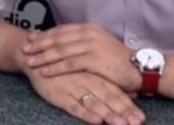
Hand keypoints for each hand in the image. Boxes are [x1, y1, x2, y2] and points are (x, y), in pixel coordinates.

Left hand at [23, 23, 141, 92]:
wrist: (139, 68)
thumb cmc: (118, 59)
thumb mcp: (98, 44)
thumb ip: (80, 43)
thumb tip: (61, 43)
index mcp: (88, 28)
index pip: (60, 30)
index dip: (44, 35)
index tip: (30, 39)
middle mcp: (88, 33)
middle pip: (57, 38)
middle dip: (38, 44)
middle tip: (25, 49)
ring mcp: (91, 45)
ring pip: (60, 50)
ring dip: (43, 57)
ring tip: (30, 61)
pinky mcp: (94, 59)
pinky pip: (69, 63)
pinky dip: (55, 67)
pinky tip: (45, 71)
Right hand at [26, 68, 145, 124]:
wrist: (32, 57)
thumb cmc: (62, 67)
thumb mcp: (89, 72)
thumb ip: (110, 84)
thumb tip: (135, 94)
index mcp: (94, 75)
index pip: (115, 92)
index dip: (128, 105)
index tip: (141, 118)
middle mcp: (86, 80)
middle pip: (108, 98)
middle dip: (123, 112)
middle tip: (135, 123)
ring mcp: (73, 87)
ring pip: (94, 102)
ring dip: (109, 114)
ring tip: (121, 124)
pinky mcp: (59, 94)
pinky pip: (74, 105)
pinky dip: (85, 113)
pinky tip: (96, 120)